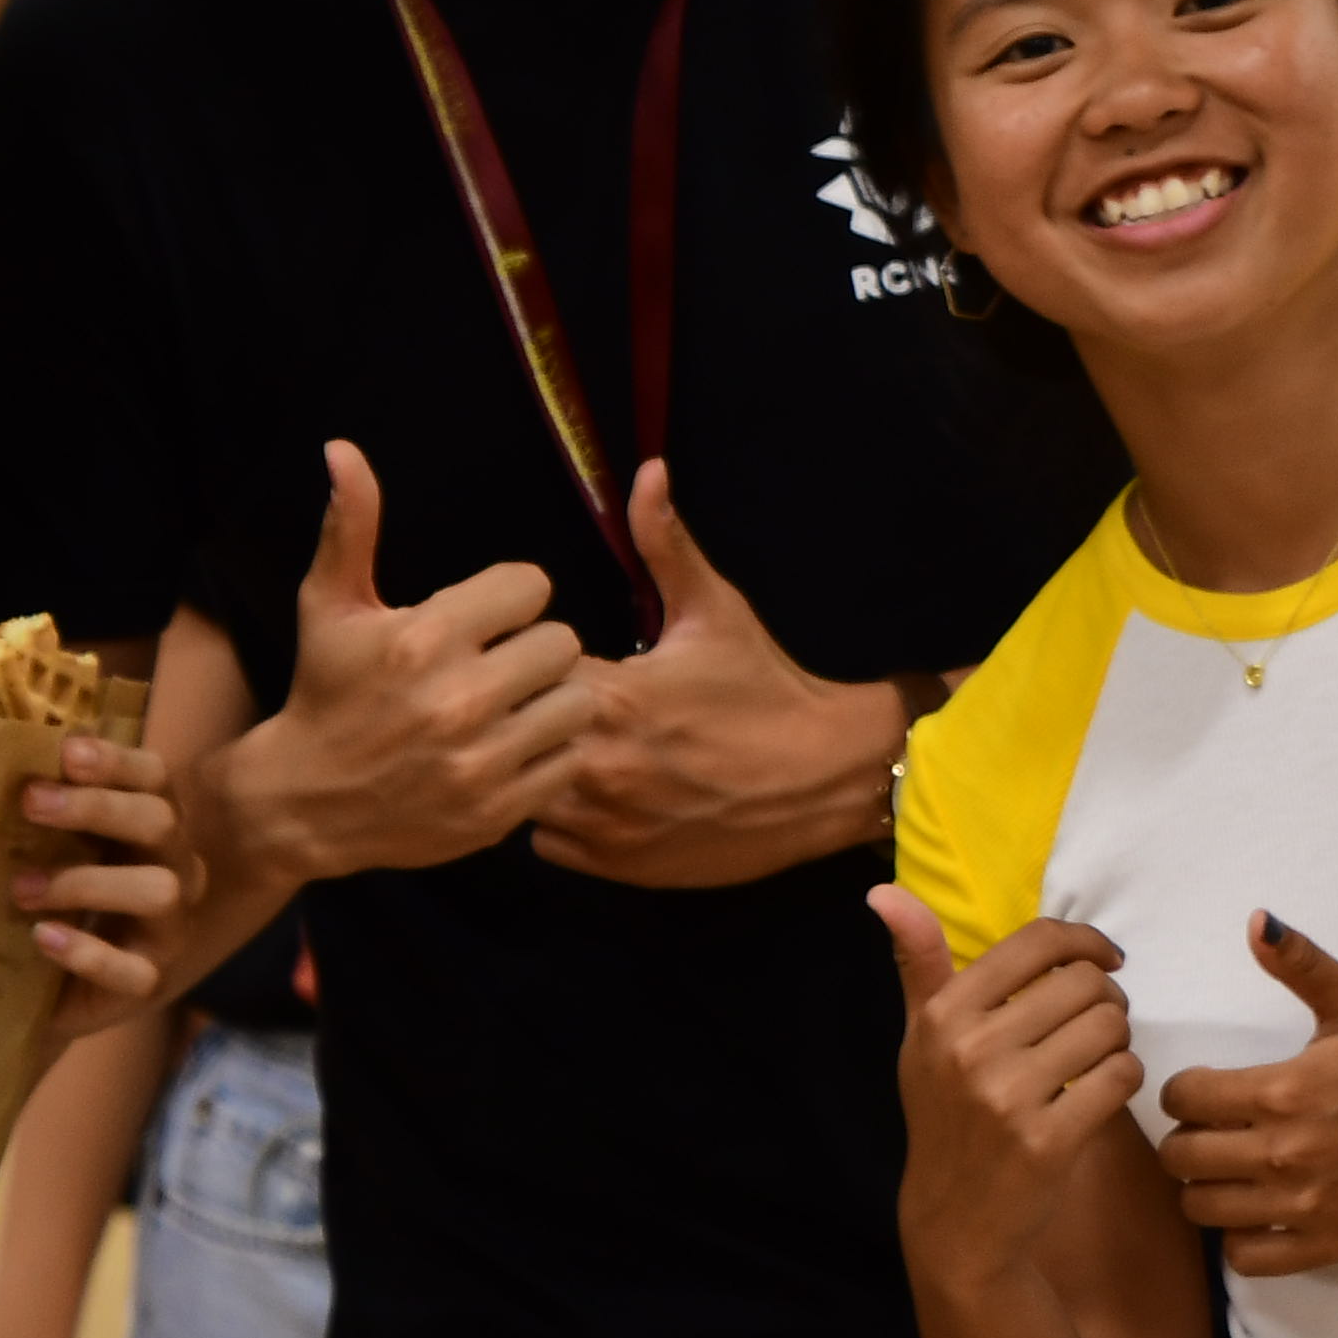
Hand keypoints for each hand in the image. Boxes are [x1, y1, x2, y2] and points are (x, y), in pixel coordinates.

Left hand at [10, 732, 195, 1042]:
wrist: (64, 989)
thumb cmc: (59, 900)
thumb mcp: (56, 847)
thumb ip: (46, 807)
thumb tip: (1, 757)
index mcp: (154, 825)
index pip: (154, 777)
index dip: (116, 760)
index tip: (66, 751)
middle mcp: (176, 868)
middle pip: (160, 821)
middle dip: (97, 808)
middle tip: (31, 802)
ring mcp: (169, 928)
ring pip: (159, 891)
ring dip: (86, 883)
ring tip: (21, 888)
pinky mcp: (147, 981)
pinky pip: (133, 971)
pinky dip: (86, 952)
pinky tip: (43, 937)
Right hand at [216, 444, 594, 886]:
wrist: (303, 804)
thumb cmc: (324, 692)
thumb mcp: (329, 606)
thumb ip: (350, 525)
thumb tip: (343, 449)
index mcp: (423, 639)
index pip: (532, 586)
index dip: (514, 597)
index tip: (487, 618)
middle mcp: (455, 700)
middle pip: (563, 642)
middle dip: (536, 647)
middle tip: (506, 662)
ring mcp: (478, 761)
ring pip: (577, 701)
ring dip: (553, 699)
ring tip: (517, 702)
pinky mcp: (495, 811)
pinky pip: (569, 760)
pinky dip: (552, 753)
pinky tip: (516, 745)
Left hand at [536, 469, 909, 890]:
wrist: (827, 779)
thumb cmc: (767, 687)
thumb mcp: (716, 610)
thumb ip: (665, 543)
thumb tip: (647, 471)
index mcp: (612, 698)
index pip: (520, 676)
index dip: (524, 663)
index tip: (541, 655)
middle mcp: (598, 767)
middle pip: (510, 740)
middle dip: (521, 719)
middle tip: (548, 703)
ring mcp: (605, 825)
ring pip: (521, 794)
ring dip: (534, 771)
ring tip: (572, 747)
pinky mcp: (616, 867)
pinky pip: (547, 842)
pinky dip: (559, 819)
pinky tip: (593, 792)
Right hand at [876, 890, 1144, 1296]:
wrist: (953, 1222)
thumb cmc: (943, 1117)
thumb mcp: (920, 1040)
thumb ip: (917, 962)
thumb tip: (882, 890)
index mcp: (944, 1014)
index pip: (1038, 942)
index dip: (1086, 941)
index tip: (1107, 959)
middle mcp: (971, 1049)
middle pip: (1085, 983)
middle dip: (1106, 999)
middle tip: (1096, 1024)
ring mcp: (1009, 1097)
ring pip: (1110, 1027)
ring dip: (1119, 1040)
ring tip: (1097, 1058)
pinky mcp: (1048, 1141)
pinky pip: (1121, 1076)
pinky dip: (1124, 1079)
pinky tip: (1102, 1092)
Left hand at [1158, 913, 1337, 1275]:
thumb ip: (1301, 963)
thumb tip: (1256, 920)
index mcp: (1285, 1090)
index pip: (1182, 1099)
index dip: (1181, 1089)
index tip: (1202, 1087)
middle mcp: (1285, 1153)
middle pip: (1181, 1158)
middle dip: (1185, 1137)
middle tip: (1212, 1127)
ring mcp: (1304, 1206)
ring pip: (1203, 1210)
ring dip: (1205, 1187)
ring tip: (1230, 1168)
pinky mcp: (1326, 1244)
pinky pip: (1247, 1258)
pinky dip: (1240, 1236)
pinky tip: (1257, 1210)